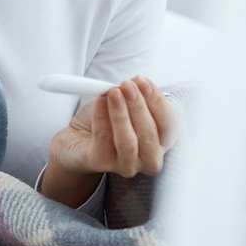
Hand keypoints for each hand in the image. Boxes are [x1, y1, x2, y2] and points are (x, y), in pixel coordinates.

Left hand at [40, 76, 177, 208]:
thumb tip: (137, 82)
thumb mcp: (124, 103)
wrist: (77, 136)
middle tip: (127, 85)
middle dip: (138, 106)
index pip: (168, 123)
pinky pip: (103, 141)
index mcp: (161, 141)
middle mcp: (148, 158)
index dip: (157, 101)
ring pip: (128, 143)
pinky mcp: (101, 163)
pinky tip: (100, 100)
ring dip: (121, 115)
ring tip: (114, 93)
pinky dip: (101, 118)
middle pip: (150, 135)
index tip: (142, 81)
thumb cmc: (107, 119)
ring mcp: (126, 165)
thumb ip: (134, 94)